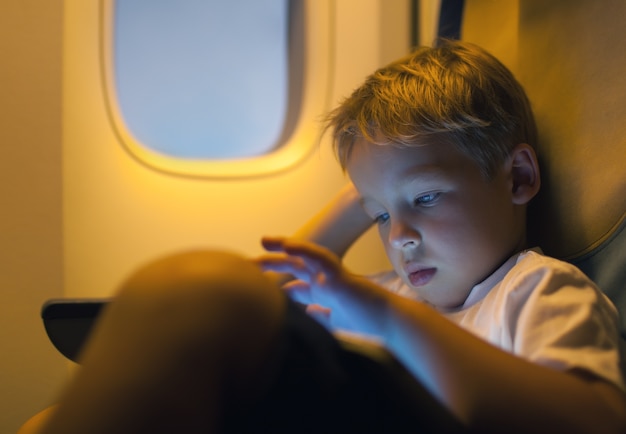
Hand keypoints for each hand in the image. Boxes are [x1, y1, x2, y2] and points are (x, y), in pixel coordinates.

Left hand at [257, 236, 387, 335]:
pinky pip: (320, 258)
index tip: (259, 286)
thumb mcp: (337, 322)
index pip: (298, 285)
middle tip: (250, 262)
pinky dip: (303, 250)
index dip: (278, 285)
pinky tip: (287, 246)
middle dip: (273, 263)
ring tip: (264, 242)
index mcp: (325, 293)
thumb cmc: (369, 324)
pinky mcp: (340, 277)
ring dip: (283, 248)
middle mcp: (326, 282)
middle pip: (295, 267)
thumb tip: (309, 312)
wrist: (392, 325)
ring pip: (304, 257)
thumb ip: (322, 315)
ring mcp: (332, 277)